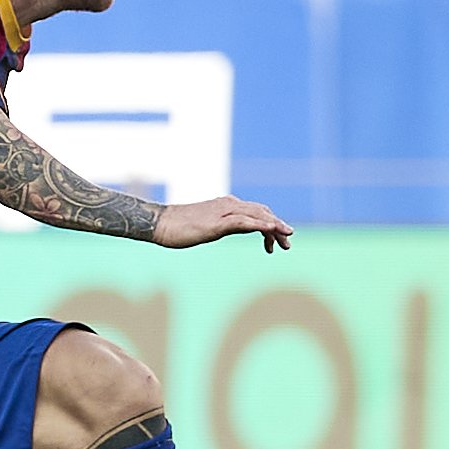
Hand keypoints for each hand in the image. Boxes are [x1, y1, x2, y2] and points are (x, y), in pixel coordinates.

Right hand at [152, 198, 292, 251]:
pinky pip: (244, 221)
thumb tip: (233, 229)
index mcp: (226, 205)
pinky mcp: (218, 223)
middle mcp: (229, 205)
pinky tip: (272, 230)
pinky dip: (261, 224)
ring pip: (257, 215)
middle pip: (262, 212)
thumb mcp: (207, 226)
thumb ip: (223, 225)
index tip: (277, 241)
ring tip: (287, 237)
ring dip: (275, 226)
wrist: (161, 223)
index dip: (271, 224)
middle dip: (277, 227)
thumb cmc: (179, 227)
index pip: (256, 212)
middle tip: (288, 244)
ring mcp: (223, 212)